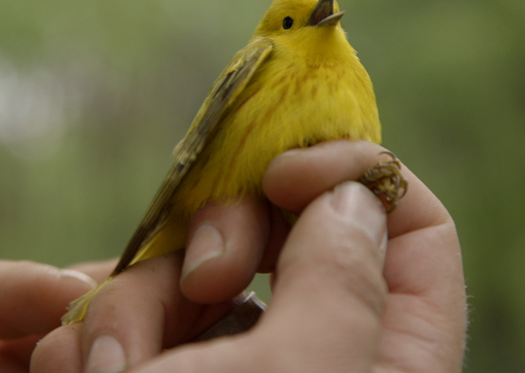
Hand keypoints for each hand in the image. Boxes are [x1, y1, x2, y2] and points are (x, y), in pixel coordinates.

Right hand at [32, 139, 466, 371]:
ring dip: (140, 304)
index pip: (419, 236)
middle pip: (297, 232)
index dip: (358, 177)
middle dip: (229, 238)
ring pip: (202, 272)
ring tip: (105, 371)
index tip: (284, 171)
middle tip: (199, 280)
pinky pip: (145, 314)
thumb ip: (342, 277)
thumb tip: (353, 196)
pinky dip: (107, 334)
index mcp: (389, 366)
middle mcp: (319, 360)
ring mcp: (238, 370)